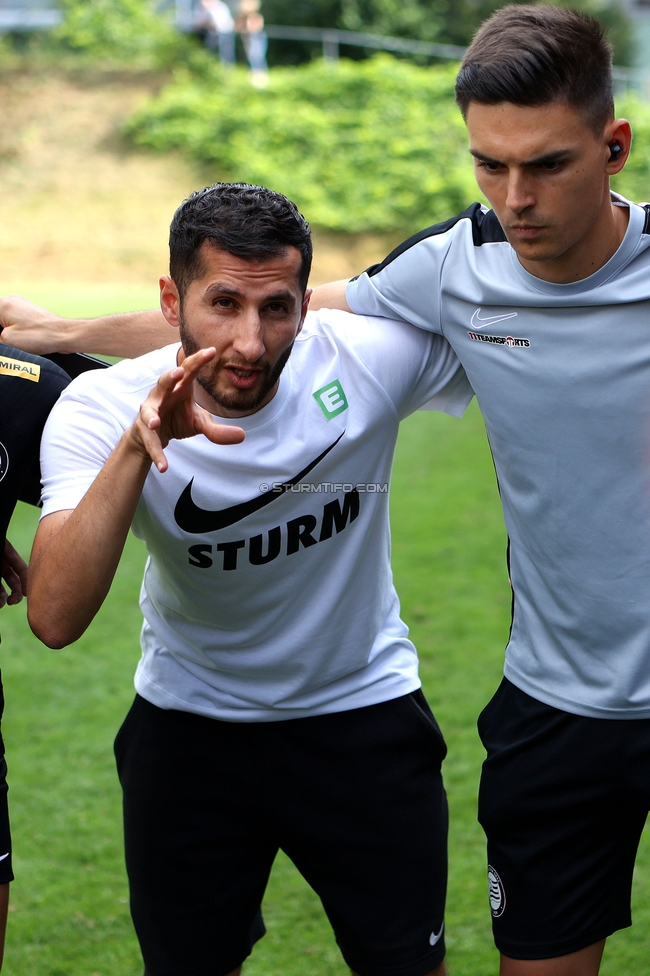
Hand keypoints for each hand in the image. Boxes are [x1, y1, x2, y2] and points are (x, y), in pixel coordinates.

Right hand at [0, 294, 65, 354]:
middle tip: (7, 342)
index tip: (4, 340)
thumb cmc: (38, 336)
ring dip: (4, 333)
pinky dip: (10, 330)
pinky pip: (12, 320)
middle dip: (1, 334)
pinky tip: (18, 341)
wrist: (64, 335)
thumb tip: (1, 337)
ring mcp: (20, 305)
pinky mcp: (29, 312)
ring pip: (3, 319)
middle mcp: (10, 300)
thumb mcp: (6, 340)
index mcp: (1, 303)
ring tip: (13, 342)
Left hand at [0, 539, 27, 607]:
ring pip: (0, 589)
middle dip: (14, 594)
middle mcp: (0, 564)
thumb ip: (3, 562)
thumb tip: (11, 583)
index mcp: (7, 554)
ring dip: (1, 598)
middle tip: (10, 602)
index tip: (26, 594)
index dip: (26, 582)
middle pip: (13, 583)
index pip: (22, 570)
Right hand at [130, 347, 244, 471]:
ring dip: (151, 416)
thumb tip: (242, 436)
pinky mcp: (142, 429)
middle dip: (170, 377)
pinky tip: (164, 466)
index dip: (198, 361)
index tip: (212, 351)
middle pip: (164, 381)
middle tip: (178, 372)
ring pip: (148, 410)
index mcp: (179, 388)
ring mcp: (149, 411)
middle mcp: (162, 395)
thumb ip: (217, 430)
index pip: (189, 371)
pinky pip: (149, 441)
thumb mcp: (199, 424)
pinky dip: (157, 453)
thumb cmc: (177, 420)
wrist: (151, 437)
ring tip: (155, 424)